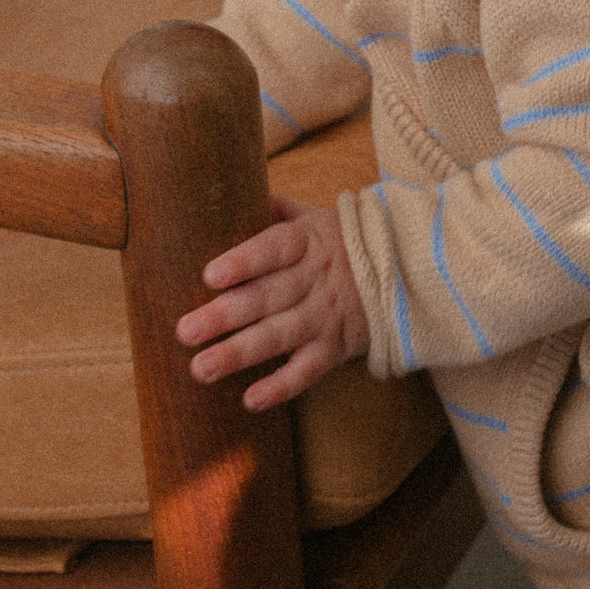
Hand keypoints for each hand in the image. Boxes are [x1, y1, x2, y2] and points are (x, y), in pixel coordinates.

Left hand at [175, 194, 370, 411]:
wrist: (404, 273)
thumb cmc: (341, 244)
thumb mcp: (314, 218)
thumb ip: (273, 209)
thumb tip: (229, 188)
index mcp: (307, 243)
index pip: (273, 250)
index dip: (243, 262)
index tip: (210, 275)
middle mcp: (315, 280)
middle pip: (267, 298)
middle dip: (224, 316)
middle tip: (185, 331)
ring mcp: (325, 317)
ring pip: (280, 336)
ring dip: (239, 354)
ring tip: (201, 368)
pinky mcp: (334, 348)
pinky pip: (307, 371)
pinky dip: (281, 387)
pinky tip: (250, 400)